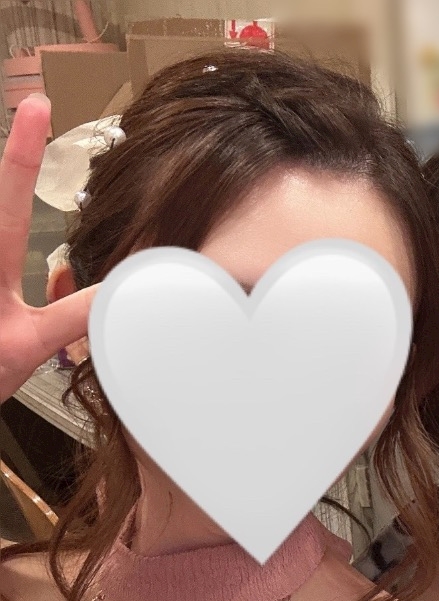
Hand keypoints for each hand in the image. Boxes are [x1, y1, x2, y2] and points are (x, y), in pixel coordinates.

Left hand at [0, 94, 95, 403]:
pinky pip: (9, 248)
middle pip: (1, 203)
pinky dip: (16, 235)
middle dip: (17, 158)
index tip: (37, 106)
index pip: (11, 199)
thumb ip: (73, 315)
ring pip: (5, 229)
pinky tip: (20, 270)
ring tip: (33, 158)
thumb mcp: (29, 349)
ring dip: (15, 198)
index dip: (24, 150)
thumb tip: (119, 290)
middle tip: (37, 110)